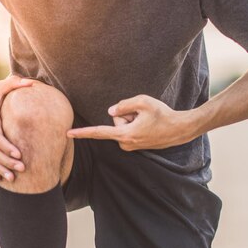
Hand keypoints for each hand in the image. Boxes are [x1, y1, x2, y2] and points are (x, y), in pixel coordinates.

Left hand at [66, 95, 199, 150]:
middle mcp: (125, 144)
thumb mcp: (143, 102)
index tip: (67, 134)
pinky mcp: (136, 145)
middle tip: (144, 115)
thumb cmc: (163, 115)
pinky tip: (149, 125)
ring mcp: (131, 146)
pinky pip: (129, 130)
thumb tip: (110, 111)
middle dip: (126, 114)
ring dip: (133, 119)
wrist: (180, 129)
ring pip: (122, 125)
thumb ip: (123, 104)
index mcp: (125, 134)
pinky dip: (137, 124)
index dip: (82, 132)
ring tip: (148, 121)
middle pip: (115, 121)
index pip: (99, 132)